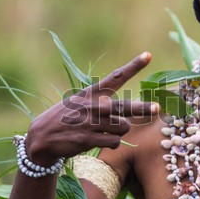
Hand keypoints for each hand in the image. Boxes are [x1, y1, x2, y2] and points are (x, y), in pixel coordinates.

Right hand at [25, 52, 158, 164]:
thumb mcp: (80, 102)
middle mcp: (94, 105)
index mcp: (92, 93)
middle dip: (142, 108)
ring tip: (105, 130)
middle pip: (125, 106)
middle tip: (156, 107)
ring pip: (123, 127)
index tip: (148, 55)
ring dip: (119, 131)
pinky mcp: (89, 138)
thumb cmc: (67, 117)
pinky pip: (115, 142)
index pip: (116, 77)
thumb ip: (103, 104)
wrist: (43, 136)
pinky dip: (112, 142)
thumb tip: (127, 117)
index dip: (133, 66)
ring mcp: (91, 122)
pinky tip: (98, 139)